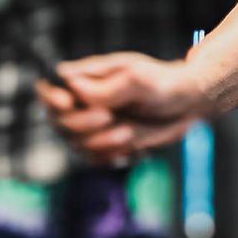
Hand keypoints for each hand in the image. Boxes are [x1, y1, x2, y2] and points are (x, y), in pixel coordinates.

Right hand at [36, 50, 204, 158]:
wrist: (188, 105)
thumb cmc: (164, 83)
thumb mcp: (139, 80)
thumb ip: (106, 87)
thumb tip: (72, 86)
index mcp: (85, 78)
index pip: (49, 87)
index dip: (50, 97)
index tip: (68, 103)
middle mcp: (83, 102)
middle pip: (56, 120)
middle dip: (80, 123)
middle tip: (109, 117)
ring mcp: (93, 126)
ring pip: (75, 143)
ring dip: (100, 143)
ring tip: (128, 133)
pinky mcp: (106, 145)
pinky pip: (95, 159)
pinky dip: (112, 156)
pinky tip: (133, 146)